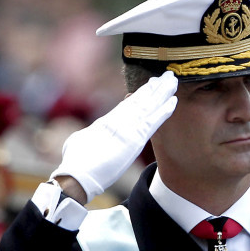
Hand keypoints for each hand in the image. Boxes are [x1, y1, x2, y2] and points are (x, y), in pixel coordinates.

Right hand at [50, 71, 178, 201]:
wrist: (77, 174)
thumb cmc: (76, 161)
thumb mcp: (84, 140)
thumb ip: (94, 133)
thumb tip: (96, 131)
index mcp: (107, 122)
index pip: (128, 105)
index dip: (141, 93)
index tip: (152, 84)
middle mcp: (118, 121)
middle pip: (141, 100)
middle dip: (155, 87)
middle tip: (168, 76)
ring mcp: (127, 128)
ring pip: (149, 106)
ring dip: (162, 93)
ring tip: (173, 80)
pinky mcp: (135, 139)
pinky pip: (153, 122)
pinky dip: (163, 111)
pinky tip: (174, 101)